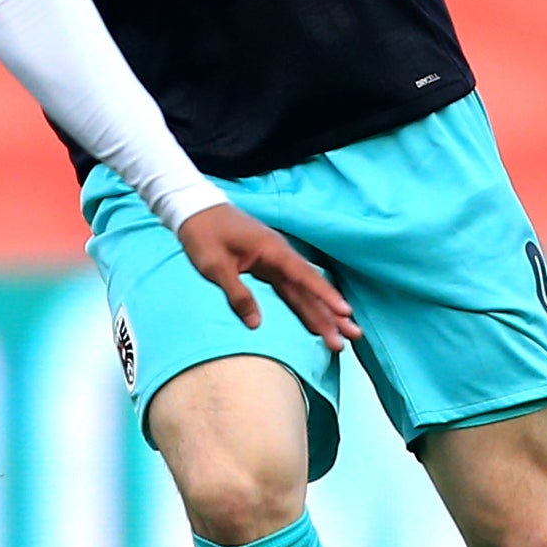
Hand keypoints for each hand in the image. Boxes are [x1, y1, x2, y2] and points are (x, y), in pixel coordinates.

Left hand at [177, 204, 359, 352]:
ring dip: (322, 313)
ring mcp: (275, 261)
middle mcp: (280, 256)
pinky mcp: (267, 266)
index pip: (304, 277)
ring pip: (303, 292)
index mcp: (272, 251)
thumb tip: (256, 324)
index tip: (344, 313)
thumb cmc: (204, 235)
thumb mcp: (215, 266)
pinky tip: (316, 321)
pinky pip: (290, 289)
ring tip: (341, 335)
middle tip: (352, 336)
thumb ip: (237, 294)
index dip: (325, 297)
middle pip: (309, 289)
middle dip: (331, 314)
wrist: (194, 210)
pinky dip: (303, 305)